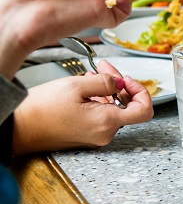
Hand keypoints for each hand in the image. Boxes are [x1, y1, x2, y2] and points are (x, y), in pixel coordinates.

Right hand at [11, 60, 152, 154]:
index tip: (128, 79)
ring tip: (91, 75)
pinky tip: (86, 89)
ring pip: (113, 108)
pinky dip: (98, 100)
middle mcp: (105, 133)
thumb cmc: (41, 110)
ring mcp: (96, 136)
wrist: (18, 128)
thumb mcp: (76, 86)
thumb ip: (106, 82)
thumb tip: (121, 82)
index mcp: (107, 122)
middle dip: (119, 83)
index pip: (144, 110)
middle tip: (104, 67)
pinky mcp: (86, 135)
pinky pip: (101, 115)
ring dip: (107, 89)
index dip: (141, 91)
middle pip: (127, 105)